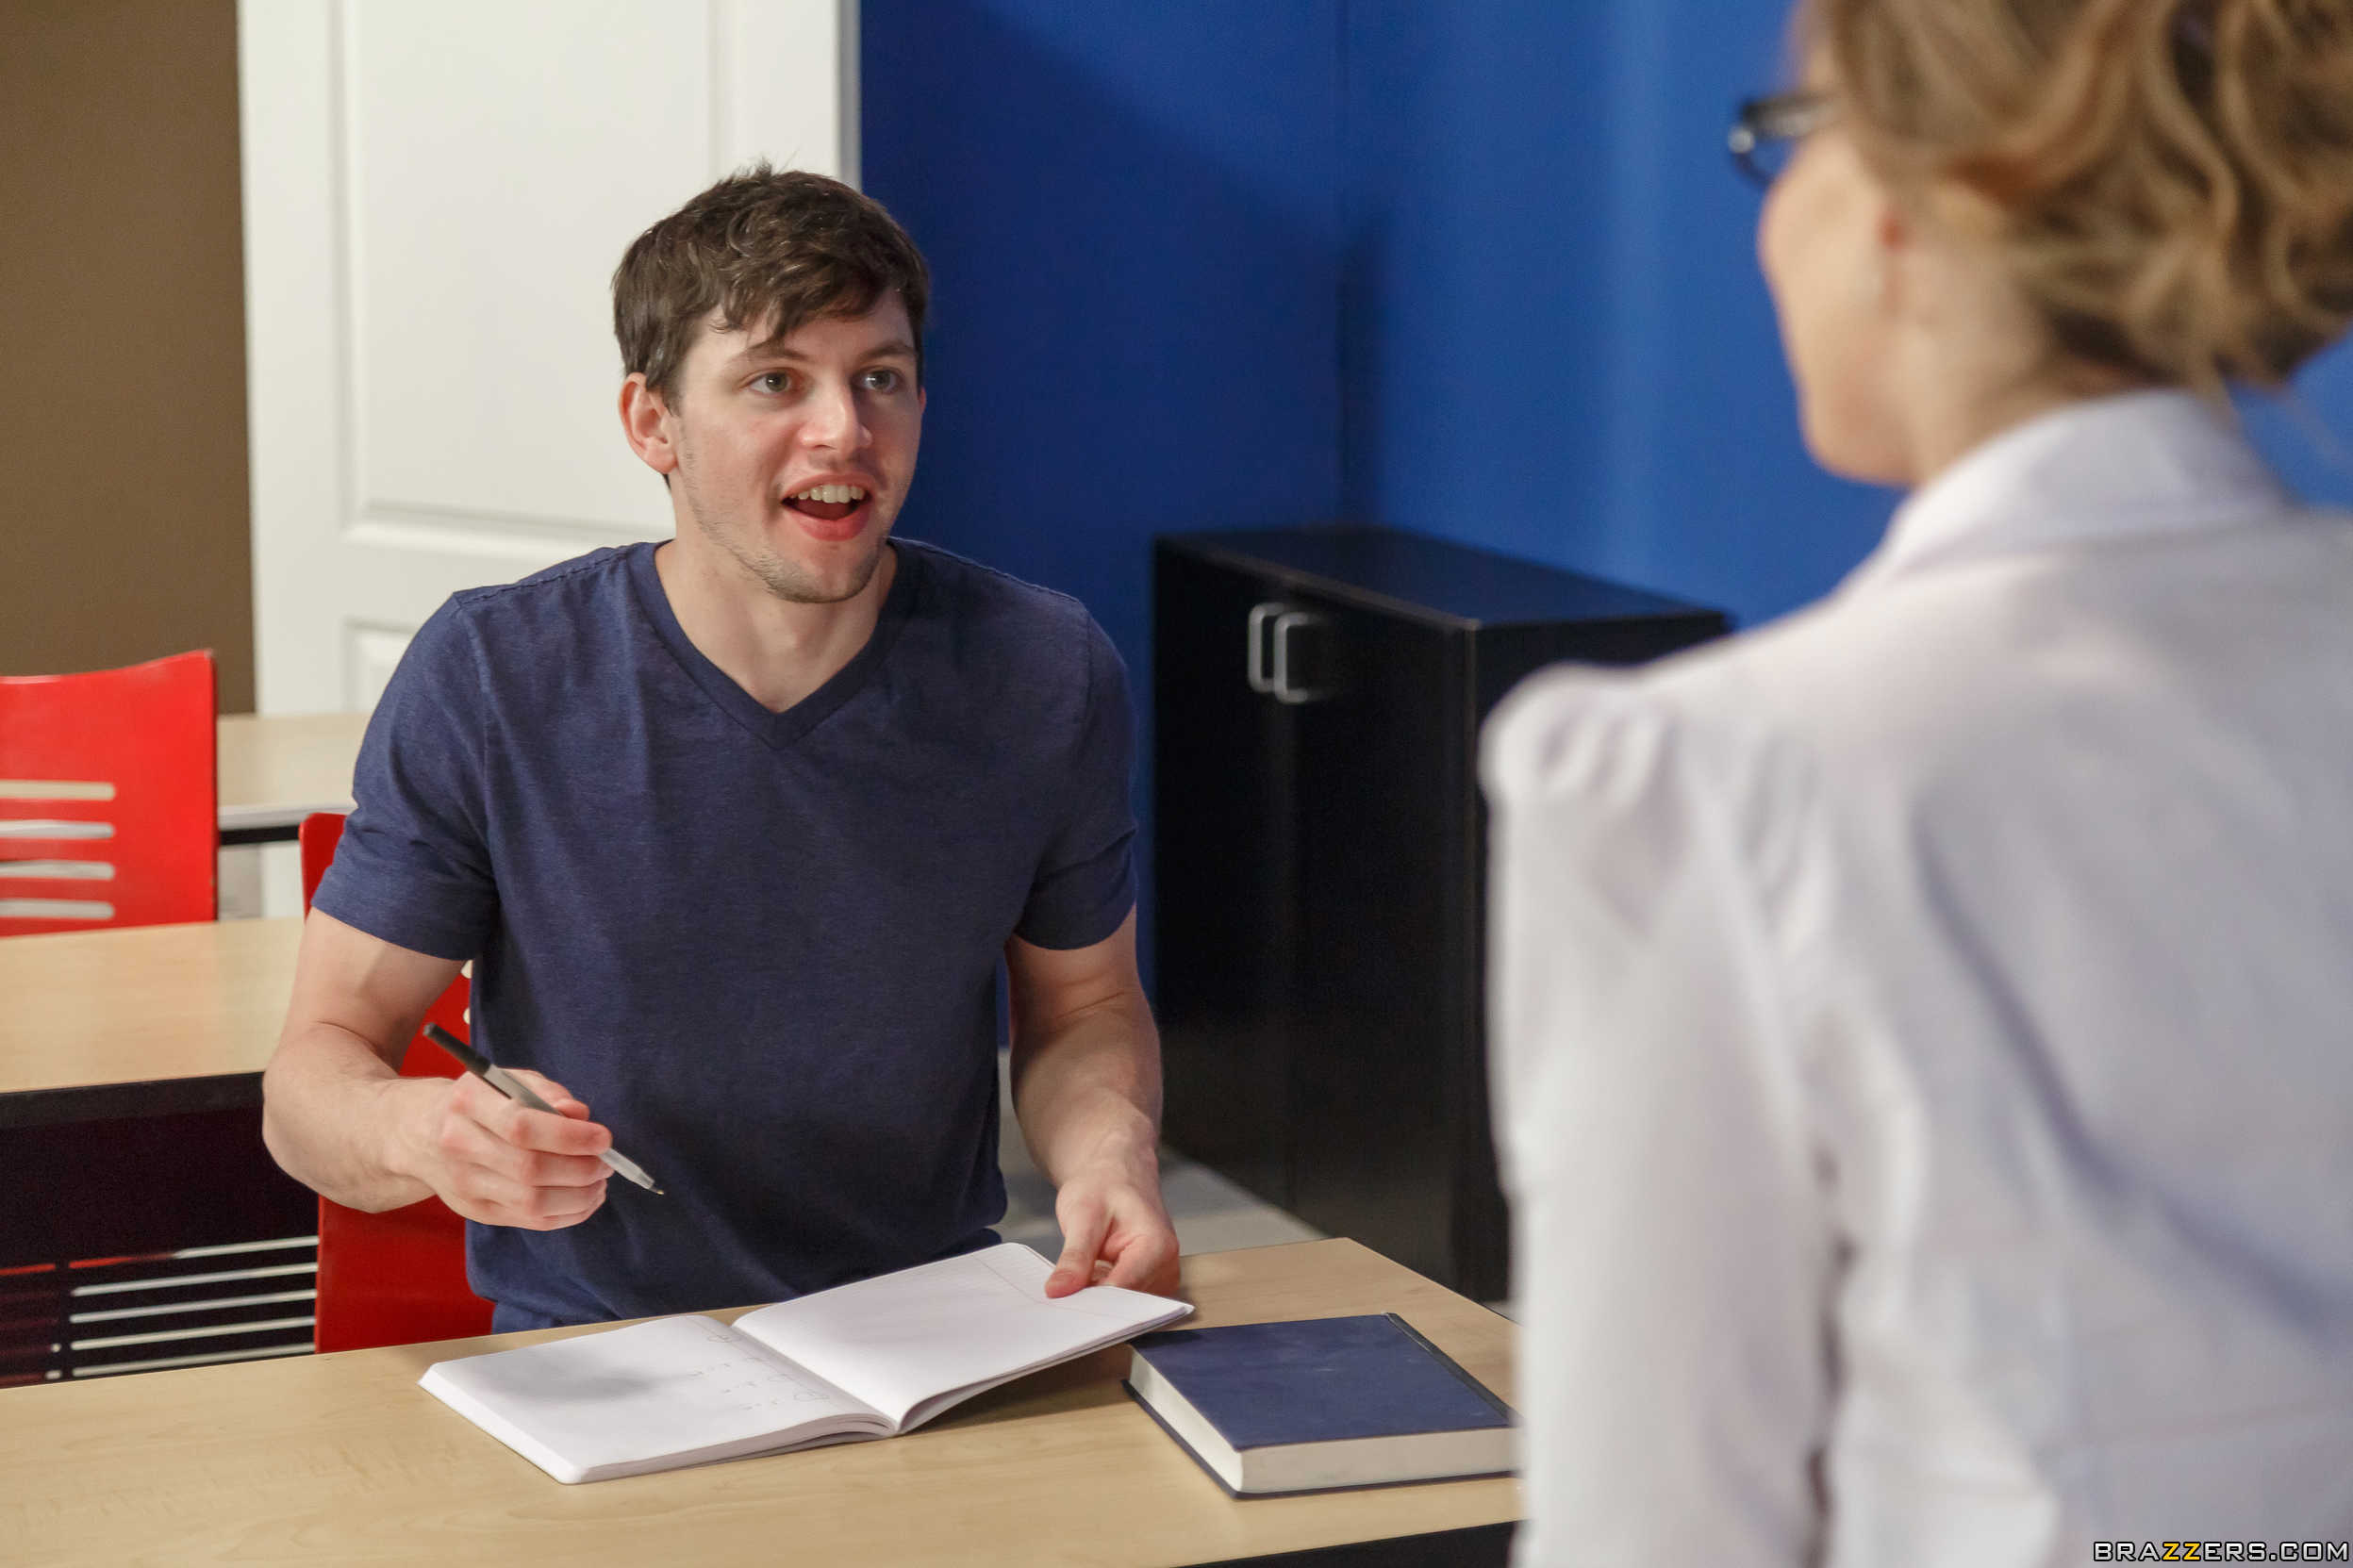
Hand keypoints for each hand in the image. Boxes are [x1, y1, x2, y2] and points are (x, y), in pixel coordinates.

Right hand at [392, 1069, 610, 1229]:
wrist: (417, 1133)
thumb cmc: (479, 1101)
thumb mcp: (509, 1081)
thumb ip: (547, 1093)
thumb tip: (581, 1116)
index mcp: (467, 1102)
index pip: (521, 1127)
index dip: (570, 1136)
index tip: (603, 1138)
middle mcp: (458, 1145)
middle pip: (529, 1169)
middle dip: (581, 1169)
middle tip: (607, 1163)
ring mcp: (464, 1184)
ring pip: (531, 1202)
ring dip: (579, 1196)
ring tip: (600, 1181)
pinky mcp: (475, 1212)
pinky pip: (529, 1221)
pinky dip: (568, 1214)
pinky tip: (586, 1199)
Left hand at [1045, 1158, 1180, 1298]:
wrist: (1117, 1174)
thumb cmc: (1105, 1185)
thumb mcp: (1082, 1214)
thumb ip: (1074, 1256)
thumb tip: (1058, 1292)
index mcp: (1158, 1247)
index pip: (1123, 1292)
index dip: (1090, 1302)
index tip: (1060, 1307)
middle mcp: (1166, 1268)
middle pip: (1125, 1304)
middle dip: (1090, 1304)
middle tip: (1057, 1296)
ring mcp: (1160, 1278)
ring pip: (1122, 1307)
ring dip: (1094, 1301)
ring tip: (1073, 1280)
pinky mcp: (1149, 1284)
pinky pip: (1122, 1302)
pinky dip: (1099, 1296)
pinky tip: (1083, 1281)